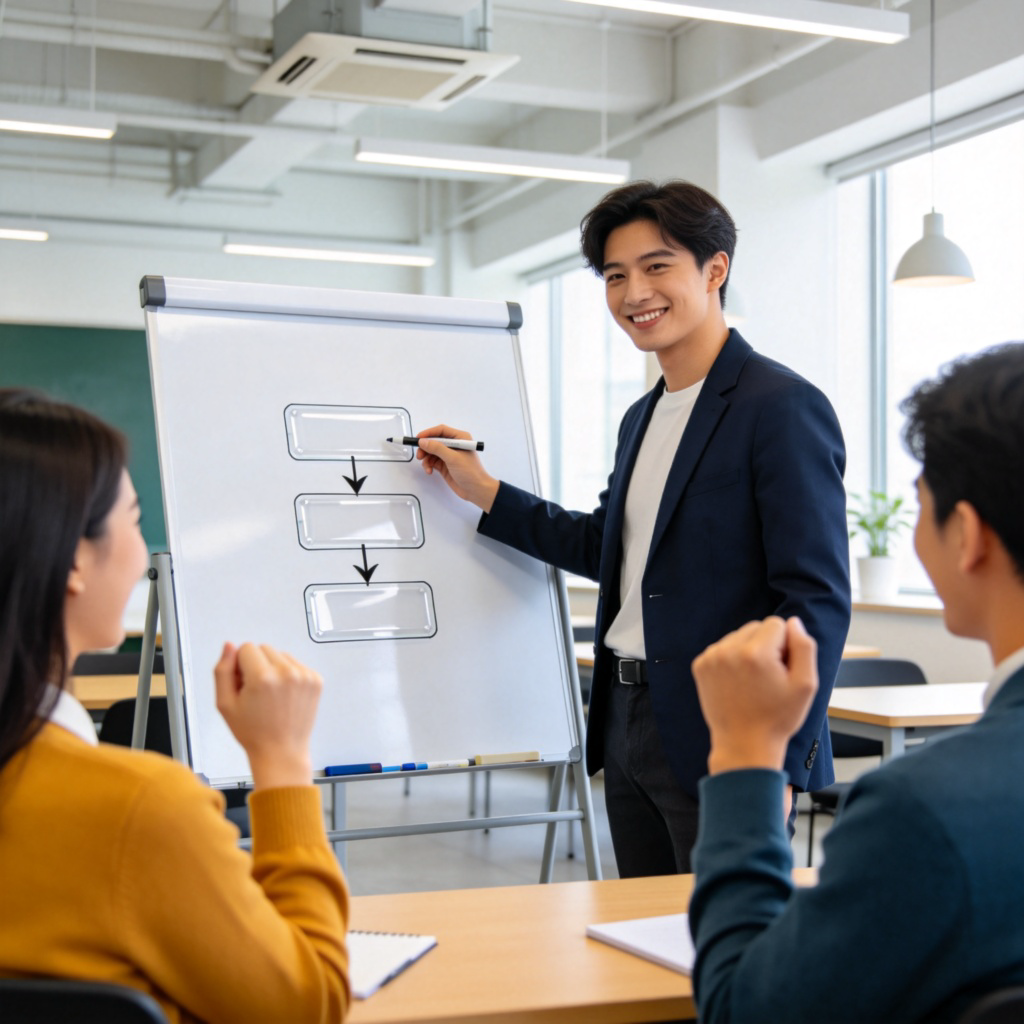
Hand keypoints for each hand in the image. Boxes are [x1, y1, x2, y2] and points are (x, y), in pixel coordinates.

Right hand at [214, 642, 321, 789]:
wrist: (281, 751)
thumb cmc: (253, 733)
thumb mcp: (225, 704)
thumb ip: (222, 670)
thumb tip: (229, 646)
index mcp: (263, 677)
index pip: (246, 647)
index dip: (240, 666)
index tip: (243, 685)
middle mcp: (286, 673)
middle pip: (264, 648)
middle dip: (256, 665)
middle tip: (256, 691)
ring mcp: (304, 675)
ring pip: (280, 654)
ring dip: (273, 668)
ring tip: (271, 695)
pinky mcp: (316, 679)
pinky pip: (295, 664)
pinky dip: (288, 674)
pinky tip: (284, 695)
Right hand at [414, 423, 499, 512]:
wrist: (476, 490)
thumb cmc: (470, 472)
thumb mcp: (453, 458)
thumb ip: (437, 448)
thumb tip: (422, 441)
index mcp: (460, 438)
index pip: (441, 431)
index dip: (429, 433)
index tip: (418, 438)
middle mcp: (454, 445)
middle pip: (434, 441)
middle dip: (426, 448)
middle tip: (419, 456)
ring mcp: (449, 455)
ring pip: (431, 452)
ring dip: (426, 458)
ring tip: (426, 467)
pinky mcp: (445, 465)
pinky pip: (432, 461)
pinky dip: (428, 465)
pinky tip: (429, 471)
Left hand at [691, 617, 817, 774]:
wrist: (743, 744)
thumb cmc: (778, 718)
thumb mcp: (806, 685)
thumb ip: (804, 647)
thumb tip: (793, 622)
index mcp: (756, 653)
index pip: (777, 623)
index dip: (786, 645)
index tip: (782, 670)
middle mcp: (729, 650)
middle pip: (756, 626)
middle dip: (766, 645)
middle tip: (768, 677)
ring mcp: (711, 657)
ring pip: (739, 636)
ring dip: (748, 650)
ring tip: (752, 681)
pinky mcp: (701, 665)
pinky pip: (723, 647)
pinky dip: (732, 658)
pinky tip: (738, 682)